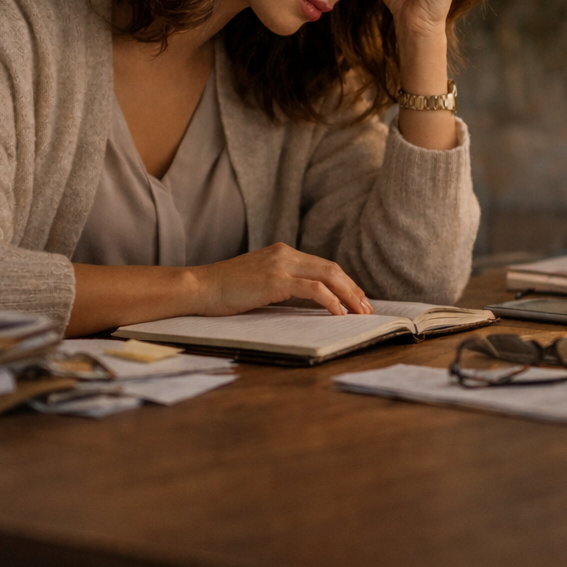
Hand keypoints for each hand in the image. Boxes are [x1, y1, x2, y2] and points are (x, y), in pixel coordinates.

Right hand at [189, 243, 372, 316]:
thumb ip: (282, 285)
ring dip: (348, 295)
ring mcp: (280, 264)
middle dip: (353, 289)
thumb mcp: (258, 283)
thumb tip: (308, 302)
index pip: (323, 265)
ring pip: (327, 276)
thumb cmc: (224, 291)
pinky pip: (313, 289)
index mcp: (283, 252)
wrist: (199, 287)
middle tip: (367, 308)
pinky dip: (331, 301)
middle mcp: (285, 253)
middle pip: (331, 268)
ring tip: (360, 312)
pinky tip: (339, 313)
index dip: (345, 282)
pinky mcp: (274, 279)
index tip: (357, 299)